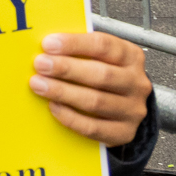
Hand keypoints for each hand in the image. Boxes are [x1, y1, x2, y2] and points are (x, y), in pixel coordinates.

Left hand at [30, 32, 153, 145]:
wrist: (124, 106)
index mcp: (131, 56)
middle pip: (101, 75)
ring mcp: (133, 109)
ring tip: (39, 85)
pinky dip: (70, 117)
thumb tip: (46, 46)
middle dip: (66, 69)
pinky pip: (93, 128)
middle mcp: (137, 83)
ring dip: (63, 92)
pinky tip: (53, 106)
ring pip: (96, 101)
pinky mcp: (124, 132)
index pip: (104, 45)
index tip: (49, 43)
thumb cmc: (105, 74)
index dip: (74, 44)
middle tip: (40, 64)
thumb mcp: (99, 56)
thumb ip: (78, 50)